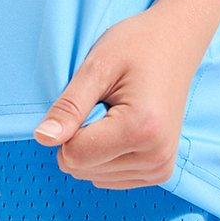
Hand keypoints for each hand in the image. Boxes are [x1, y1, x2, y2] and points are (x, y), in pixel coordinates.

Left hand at [33, 5, 202, 189]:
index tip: (90, 99)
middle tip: (106, 104)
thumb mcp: (97, 67)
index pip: (74, 155)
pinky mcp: (160, 172)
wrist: (177, 42)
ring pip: (92, 176)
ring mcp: (160, 167)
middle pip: (81, 168)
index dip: (68, 126)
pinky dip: (105, 155)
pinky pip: (108, 178)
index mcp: (141, 129)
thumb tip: (42, 138)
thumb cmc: (137, 46)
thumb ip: (69, 106)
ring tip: (117, 113)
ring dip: (94, 147)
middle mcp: (156, 156)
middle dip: (81, 137)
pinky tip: (123, 128)